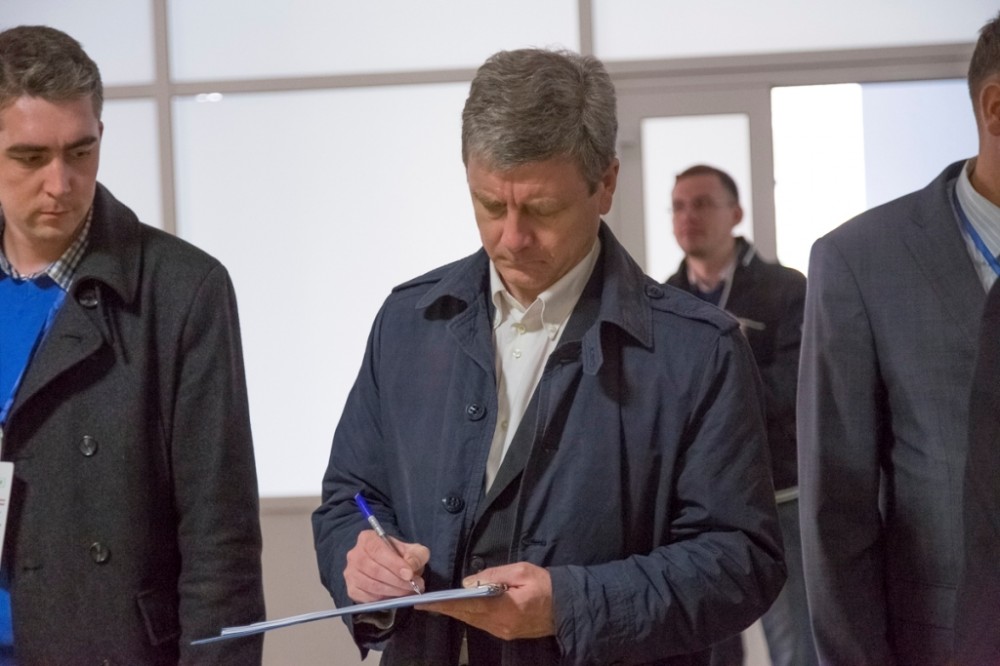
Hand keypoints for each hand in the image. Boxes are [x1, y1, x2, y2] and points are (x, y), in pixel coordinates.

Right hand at [344, 530, 429, 602]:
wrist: (392, 567)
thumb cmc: (401, 556)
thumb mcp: (414, 551)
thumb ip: (416, 556)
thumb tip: (410, 567)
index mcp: (367, 539)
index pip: (378, 550)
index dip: (394, 564)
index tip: (409, 574)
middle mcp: (355, 554)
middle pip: (375, 570)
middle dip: (397, 581)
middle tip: (413, 586)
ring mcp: (351, 573)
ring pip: (371, 586)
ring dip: (392, 591)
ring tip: (408, 591)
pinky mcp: (352, 589)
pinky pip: (367, 597)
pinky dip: (383, 599)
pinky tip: (395, 596)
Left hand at [415, 562, 554, 640]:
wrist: (567, 607)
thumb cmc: (546, 584)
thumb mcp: (522, 571)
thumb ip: (493, 575)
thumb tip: (468, 583)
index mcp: (504, 608)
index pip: (468, 605)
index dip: (446, 604)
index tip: (427, 602)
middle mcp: (500, 625)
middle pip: (466, 616)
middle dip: (444, 609)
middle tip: (423, 603)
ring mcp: (503, 632)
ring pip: (472, 621)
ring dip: (454, 612)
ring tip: (436, 604)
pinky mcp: (506, 633)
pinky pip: (481, 624)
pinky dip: (467, 615)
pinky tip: (459, 608)